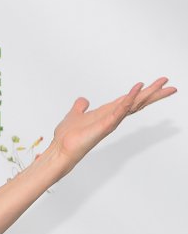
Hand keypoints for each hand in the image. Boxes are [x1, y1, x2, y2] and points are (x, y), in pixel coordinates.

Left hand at [49, 77, 176, 172]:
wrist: (61, 149)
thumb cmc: (68, 137)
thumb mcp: (75, 115)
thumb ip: (80, 107)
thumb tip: (84, 100)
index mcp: (107, 113)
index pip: (129, 101)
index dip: (143, 93)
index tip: (158, 85)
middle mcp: (112, 117)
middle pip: (137, 103)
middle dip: (154, 94)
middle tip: (171, 86)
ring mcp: (111, 121)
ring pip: (133, 105)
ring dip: (147, 94)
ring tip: (162, 84)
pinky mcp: (106, 125)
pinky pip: (120, 110)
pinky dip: (128, 99)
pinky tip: (137, 89)